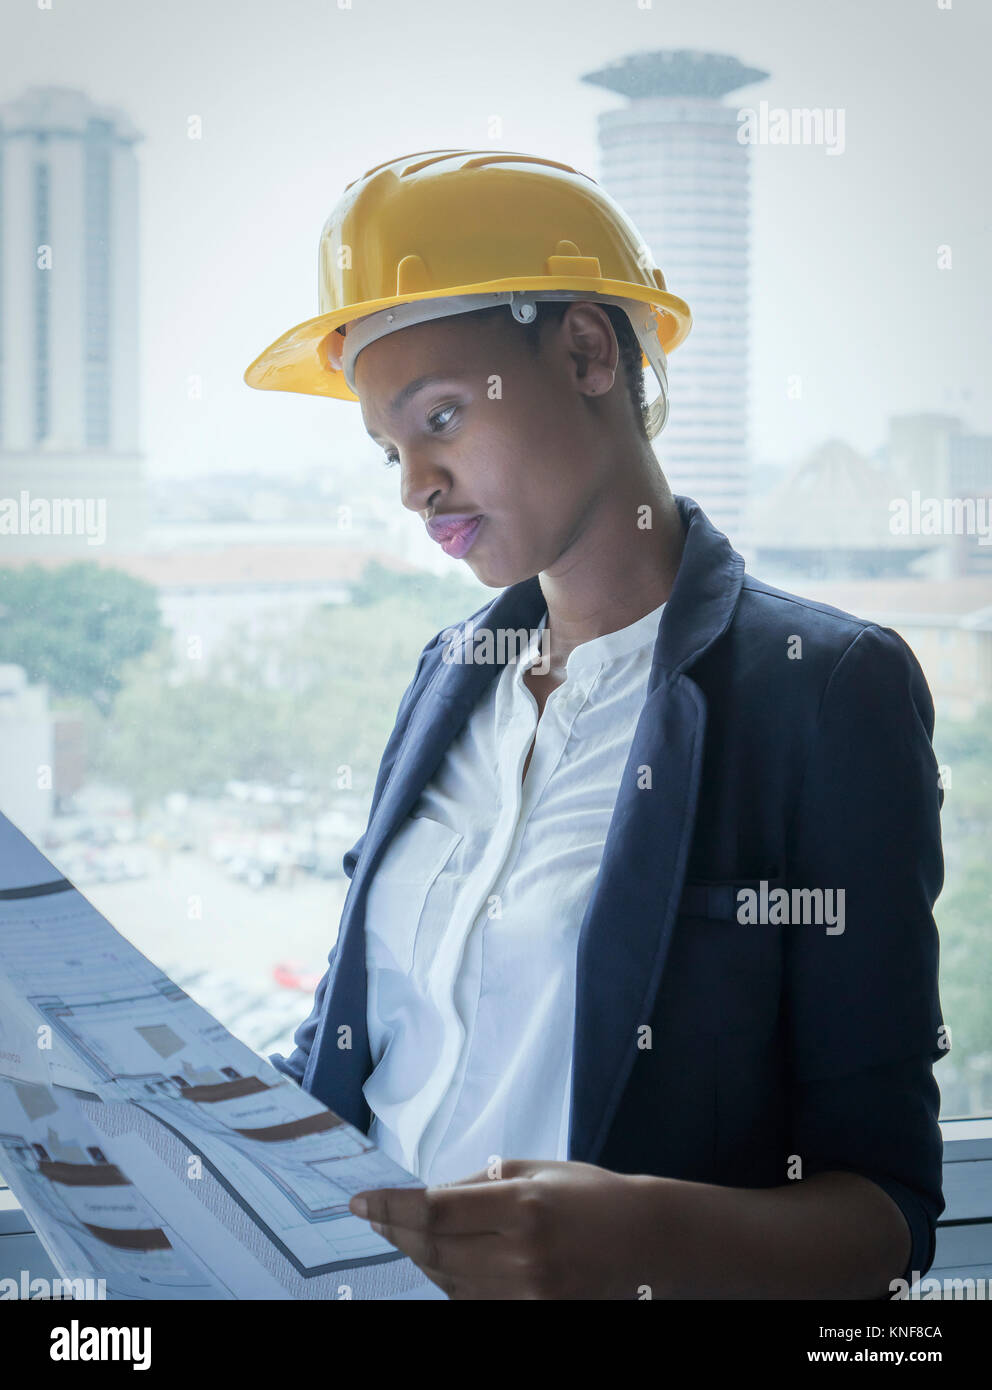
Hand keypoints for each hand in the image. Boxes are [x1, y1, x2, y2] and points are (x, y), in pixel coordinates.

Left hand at [348, 1158, 652, 1299]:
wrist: (646, 1241)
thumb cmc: (588, 1194)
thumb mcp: (531, 1169)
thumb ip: (475, 1183)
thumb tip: (422, 1198)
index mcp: (522, 1207)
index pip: (435, 1211)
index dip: (390, 1207)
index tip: (359, 1201)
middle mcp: (523, 1258)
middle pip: (432, 1252)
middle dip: (395, 1231)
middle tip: (373, 1214)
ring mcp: (529, 1296)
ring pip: (446, 1282)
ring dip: (418, 1257)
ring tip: (403, 1233)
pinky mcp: (534, 1317)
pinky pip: (471, 1303)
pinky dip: (447, 1281)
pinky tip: (440, 1259)